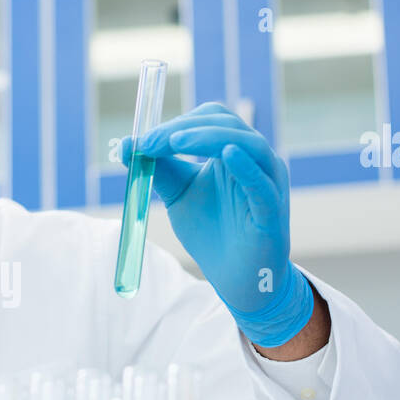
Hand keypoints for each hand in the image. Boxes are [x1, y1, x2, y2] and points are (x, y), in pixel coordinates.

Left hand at [121, 102, 312, 346]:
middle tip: (150, 144)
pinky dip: (245, 166)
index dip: (177, 123)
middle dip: (186, 129)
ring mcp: (268, 183)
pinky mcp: (272, 211)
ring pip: (247, 144)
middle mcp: (255, 160)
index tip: (142, 141)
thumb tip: (126, 144)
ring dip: (209, 138)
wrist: (236, 280)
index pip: (210, 119)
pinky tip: (226, 154)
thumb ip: (159, 169)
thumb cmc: (212, 233)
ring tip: (176, 142)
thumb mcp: (178, 195)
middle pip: (227, 123)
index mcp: (233, 152)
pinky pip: (261, 183)